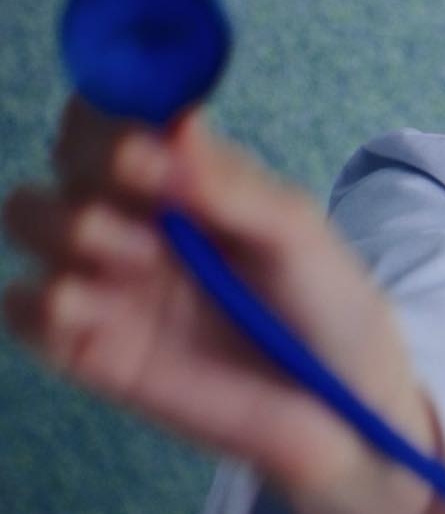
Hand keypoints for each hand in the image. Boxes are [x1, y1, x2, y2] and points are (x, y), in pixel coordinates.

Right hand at [1, 94, 443, 513]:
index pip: (122, 110)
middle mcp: (140, 215)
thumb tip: (172, 120)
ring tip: (143, 257)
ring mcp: (110, 278)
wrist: (343, 412)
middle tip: (146, 180)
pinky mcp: (88, 346)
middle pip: (68, 151)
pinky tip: (105, 311)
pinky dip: (48, 298)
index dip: (119, 102)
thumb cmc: (330, 309)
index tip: (147, 121)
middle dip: (94, 156)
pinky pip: (23, 306)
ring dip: (71, 222)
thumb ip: (232, 184)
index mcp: (191, 175)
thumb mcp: (297, 235)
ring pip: (27, 213)